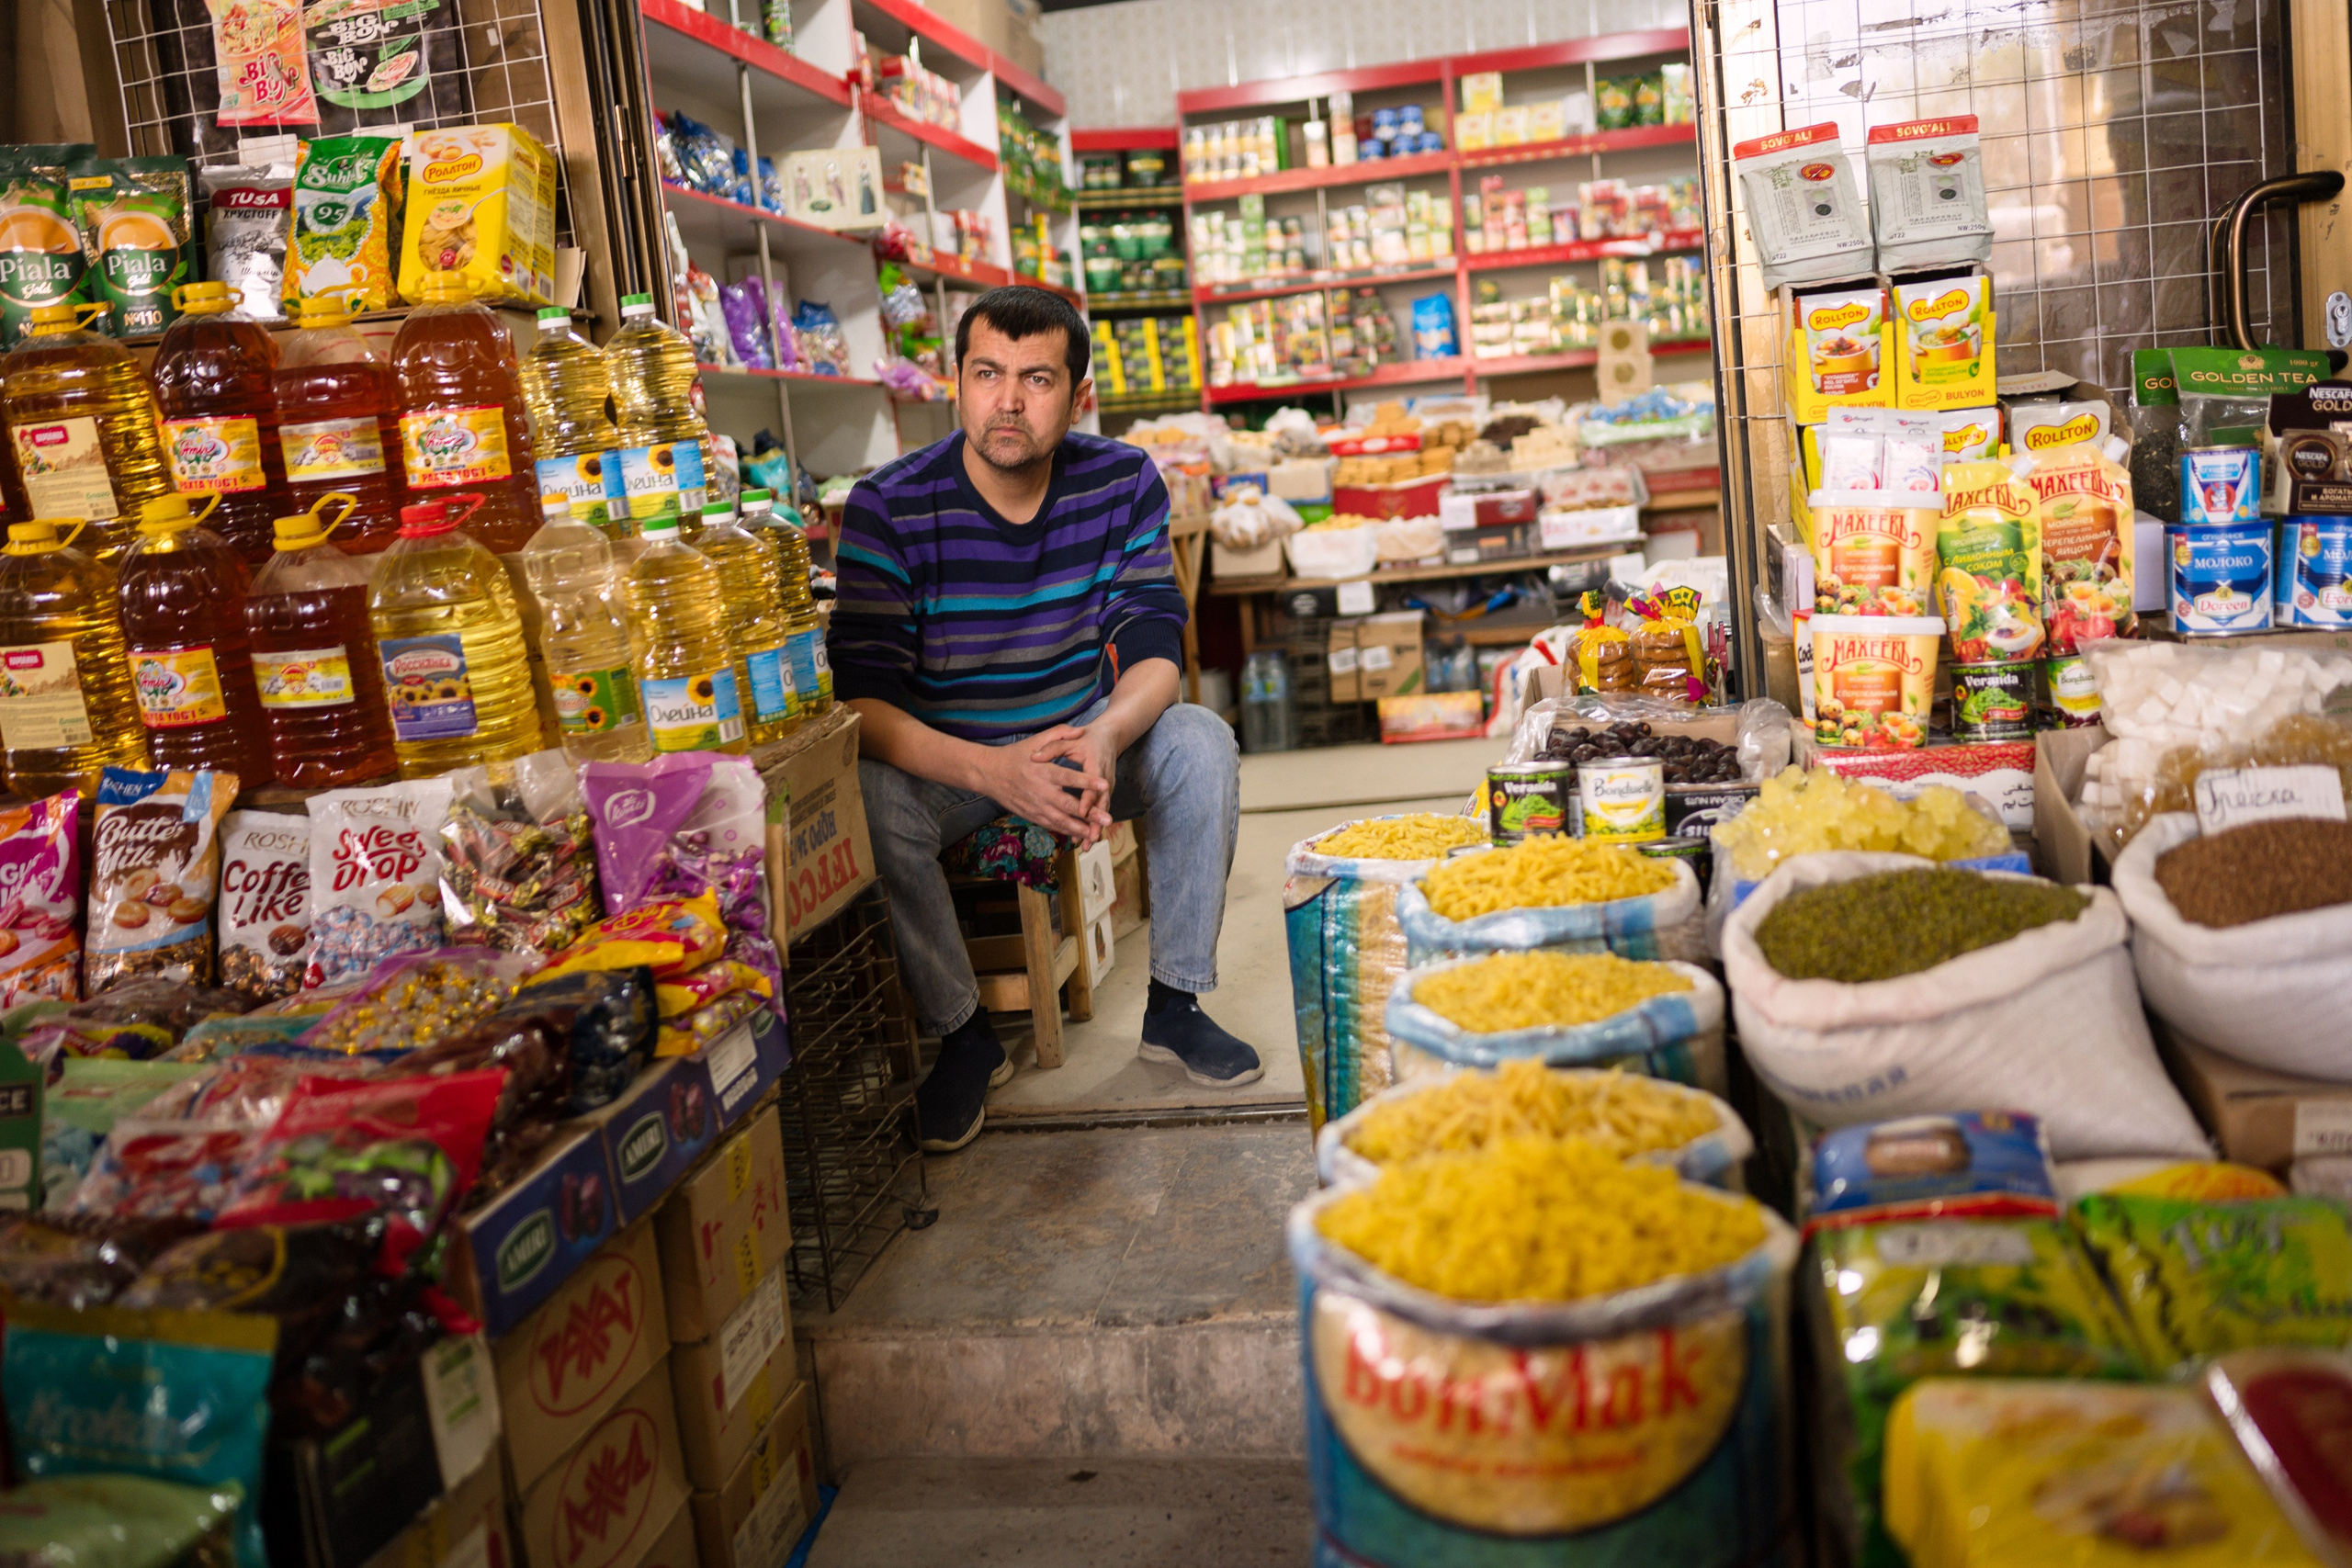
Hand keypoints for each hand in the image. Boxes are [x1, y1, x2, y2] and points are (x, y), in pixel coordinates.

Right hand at [973, 732, 1111, 842]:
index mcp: (1043, 771)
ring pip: (1061, 821)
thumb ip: (1059, 734)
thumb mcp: (1035, 740)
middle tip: (1107, 819)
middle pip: (1068, 805)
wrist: (989, 774)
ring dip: (1080, 828)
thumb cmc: (1015, 755)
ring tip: (1097, 834)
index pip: (1068, 777)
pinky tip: (1080, 835)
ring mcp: (1035, 806)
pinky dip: (1066, 831)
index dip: (1087, 781)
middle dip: (1089, 814)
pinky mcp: (1031, 815)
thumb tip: (1081, 731)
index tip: (1105, 784)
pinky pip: (1051, 825)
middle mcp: (1040, 791)